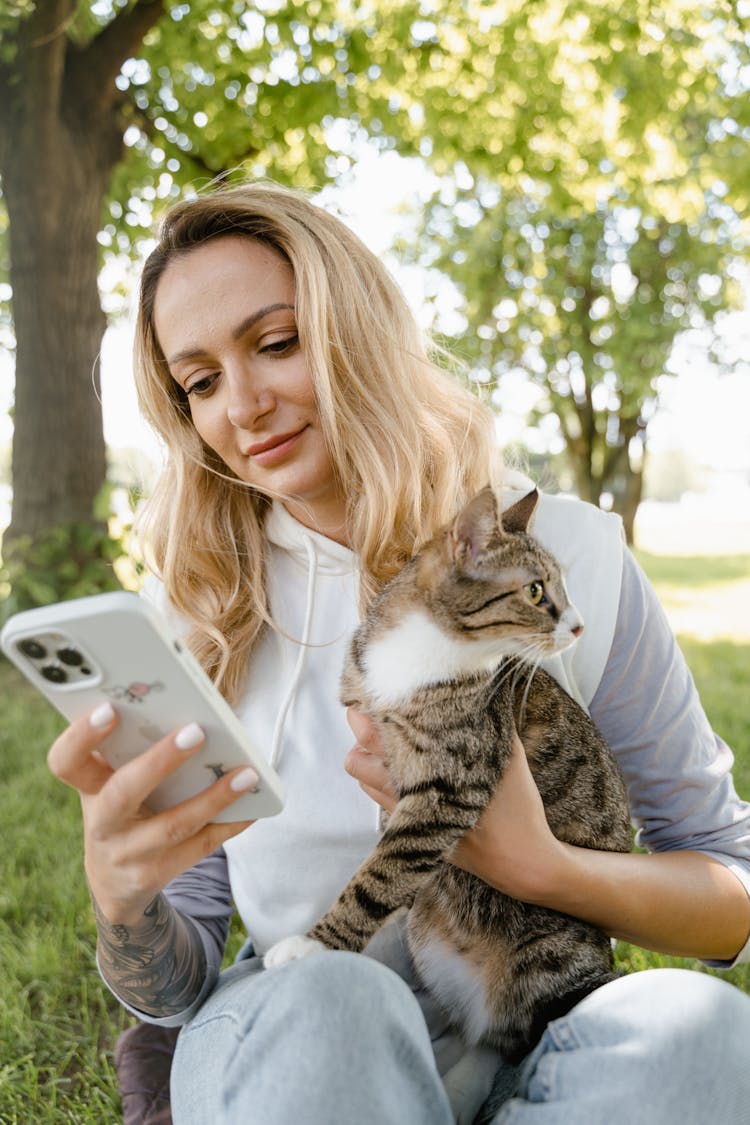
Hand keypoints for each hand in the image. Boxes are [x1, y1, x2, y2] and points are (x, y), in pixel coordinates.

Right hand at [47, 702, 256, 924]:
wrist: (114, 881)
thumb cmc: (122, 809)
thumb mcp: (111, 783)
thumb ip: (132, 751)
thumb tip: (187, 710)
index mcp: (88, 787)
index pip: (66, 761)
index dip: (82, 736)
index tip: (111, 708)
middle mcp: (101, 823)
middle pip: (122, 793)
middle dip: (160, 762)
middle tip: (196, 732)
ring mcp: (127, 854)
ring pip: (173, 826)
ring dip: (213, 798)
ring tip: (246, 773)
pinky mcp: (156, 875)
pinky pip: (201, 848)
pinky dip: (231, 824)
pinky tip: (255, 806)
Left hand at [345, 710, 563, 903]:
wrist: (520, 860)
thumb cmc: (516, 806)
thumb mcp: (508, 756)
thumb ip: (490, 721)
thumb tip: (480, 690)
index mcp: (430, 769)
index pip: (378, 738)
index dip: (367, 714)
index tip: (369, 692)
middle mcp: (410, 794)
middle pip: (359, 759)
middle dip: (360, 732)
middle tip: (365, 712)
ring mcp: (407, 815)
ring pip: (364, 781)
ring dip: (366, 758)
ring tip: (380, 740)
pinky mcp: (411, 830)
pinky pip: (378, 800)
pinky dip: (378, 780)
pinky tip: (397, 768)